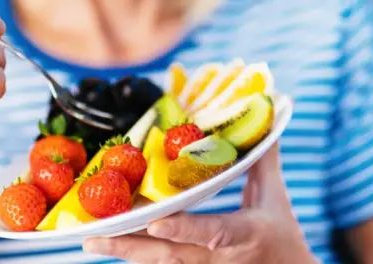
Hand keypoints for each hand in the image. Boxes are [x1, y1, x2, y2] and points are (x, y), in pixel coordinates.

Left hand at [83, 144, 318, 263]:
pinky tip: (109, 245)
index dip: (184, 229)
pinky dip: (134, 256)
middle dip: (130, 245)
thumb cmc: (282, 235)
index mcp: (242, 234)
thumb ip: (263, 160)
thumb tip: (267, 122)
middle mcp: (216, 258)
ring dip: (124, 252)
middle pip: (169, 255)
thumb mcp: (275, 196)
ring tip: (90, 241)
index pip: (211, 232)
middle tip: (93, 236)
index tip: (157, 222)